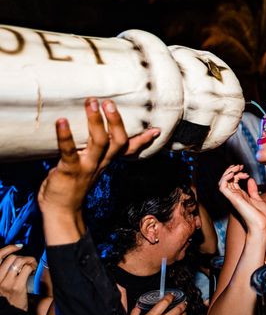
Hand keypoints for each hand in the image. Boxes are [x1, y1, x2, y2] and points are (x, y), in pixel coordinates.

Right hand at [0, 244, 37, 310]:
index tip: (18, 247)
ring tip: (32, 267)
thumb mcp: (1, 283)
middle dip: (23, 257)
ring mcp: (5, 283)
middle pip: (12, 258)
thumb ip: (4, 271)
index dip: (8, 248)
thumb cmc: (7, 298)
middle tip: (29, 263)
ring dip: (29, 261)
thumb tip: (15, 256)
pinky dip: (33, 267)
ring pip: (20, 261)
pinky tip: (33, 272)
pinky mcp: (16, 287)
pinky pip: (27, 268)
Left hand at [38, 98, 159, 218]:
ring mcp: (88, 167)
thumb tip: (89, 134)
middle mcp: (101, 163)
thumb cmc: (71, 185)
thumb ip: (90, 151)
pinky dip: (65, 136)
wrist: (60, 211)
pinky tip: (61, 121)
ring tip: (91, 103)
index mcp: (106, 161)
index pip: (129, 150)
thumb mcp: (86, 166)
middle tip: (109, 102)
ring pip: (100, 142)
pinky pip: (70, 151)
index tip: (156, 129)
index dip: (143, 140)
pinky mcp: (70, 170)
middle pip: (118, 141)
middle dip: (116, 121)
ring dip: (96, 121)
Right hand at [218, 165, 265, 234]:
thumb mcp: (258, 199)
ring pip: (222, 182)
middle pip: (227, 180)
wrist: (264, 225)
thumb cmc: (263, 216)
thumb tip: (251, 180)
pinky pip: (222, 187)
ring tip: (236, 168)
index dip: (237, 173)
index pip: (233, 182)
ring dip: (228, 172)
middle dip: (232, 170)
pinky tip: (233, 174)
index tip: (246, 172)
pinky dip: (225, 178)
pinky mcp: (233, 199)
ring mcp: (233, 198)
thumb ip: (253, 190)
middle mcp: (235, 197)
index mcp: (241, 196)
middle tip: (240, 166)